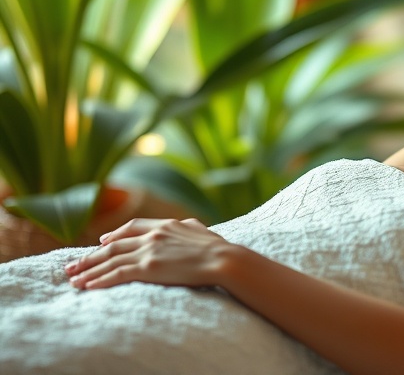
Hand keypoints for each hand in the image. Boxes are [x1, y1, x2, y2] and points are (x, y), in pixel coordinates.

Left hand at [64, 218, 232, 289]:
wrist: (223, 259)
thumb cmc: (217, 247)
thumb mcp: (199, 229)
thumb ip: (186, 226)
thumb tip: (185, 225)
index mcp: (164, 225)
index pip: (131, 228)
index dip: (113, 236)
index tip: (101, 242)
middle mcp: (152, 235)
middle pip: (113, 245)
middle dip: (91, 256)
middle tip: (73, 264)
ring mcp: (149, 251)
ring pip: (110, 260)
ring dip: (89, 270)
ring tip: (73, 278)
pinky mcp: (148, 268)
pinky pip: (117, 274)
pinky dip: (100, 280)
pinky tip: (88, 286)